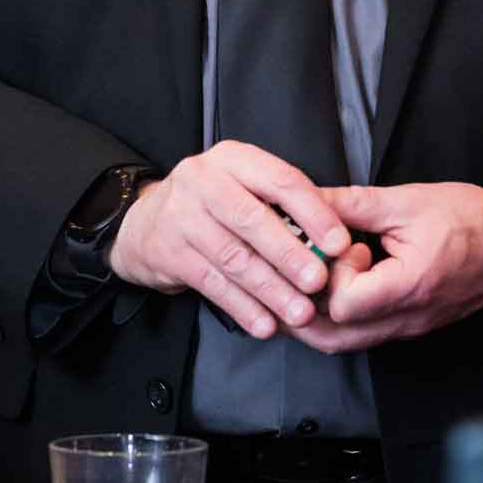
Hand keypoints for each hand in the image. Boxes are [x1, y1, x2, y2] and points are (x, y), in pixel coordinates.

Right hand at [108, 142, 351, 338]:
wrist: (143, 223)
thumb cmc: (211, 205)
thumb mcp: (242, 186)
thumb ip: (281, 206)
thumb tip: (334, 242)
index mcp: (232, 158)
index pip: (279, 179)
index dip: (313, 212)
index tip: (339, 243)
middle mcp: (203, 180)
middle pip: (252, 219)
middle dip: (289, 254)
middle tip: (318, 281)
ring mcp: (181, 216)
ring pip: (233, 257)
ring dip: (271, 289)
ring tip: (300, 312)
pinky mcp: (168, 252)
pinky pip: (212, 283)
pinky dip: (242, 307)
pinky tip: (265, 324)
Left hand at [283, 182, 482, 353]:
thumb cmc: (471, 219)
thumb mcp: (407, 200)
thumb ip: (353, 203)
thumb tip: (309, 199)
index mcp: (410, 285)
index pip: (345, 304)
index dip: (332, 273)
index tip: (344, 246)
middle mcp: (408, 318)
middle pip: (334, 338)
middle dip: (309, 304)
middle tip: (313, 269)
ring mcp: (409, 329)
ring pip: (346, 343)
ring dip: (323, 312)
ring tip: (328, 273)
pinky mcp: (410, 327)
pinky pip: (365, 334)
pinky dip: (345, 315)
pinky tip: (348, 281)